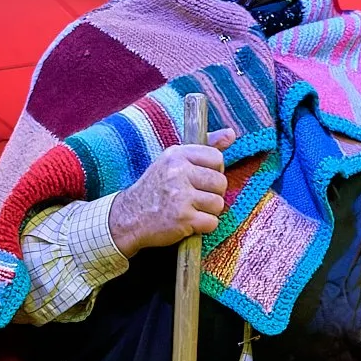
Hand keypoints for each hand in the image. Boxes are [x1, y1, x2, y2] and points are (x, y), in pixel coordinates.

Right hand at [109, 130, 240, 255]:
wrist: (129, 217)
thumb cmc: (156, 188)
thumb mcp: (173, 161)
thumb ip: (204, 147)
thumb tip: (232, 133)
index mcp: (177, 154)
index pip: (216, 158)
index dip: (213, 171)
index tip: (200, 179)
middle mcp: (178, 172)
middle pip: (221, 182)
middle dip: (212, 193)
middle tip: (194, 198)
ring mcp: (180, 195)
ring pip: (218, 204)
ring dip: (208, 211)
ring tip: (190, 210)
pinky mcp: (183, 218)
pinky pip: (212, 223)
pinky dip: (203, 226)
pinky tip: (188, 222)